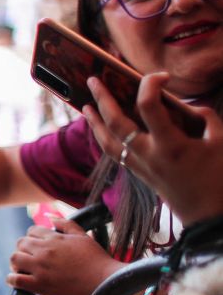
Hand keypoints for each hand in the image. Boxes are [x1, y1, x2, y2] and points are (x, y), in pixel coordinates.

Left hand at [7, 218, 119, 294]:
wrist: (107, 286)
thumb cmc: (98, 262)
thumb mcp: (84, 237)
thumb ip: (66, 224)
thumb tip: (49, 216)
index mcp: (55, 238)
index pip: (32, 231)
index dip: (33, 238)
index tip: (37, 247)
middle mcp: (45, 251)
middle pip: (20, 243)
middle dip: (23, 250)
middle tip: (30, 259)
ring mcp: (41, 268)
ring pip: (14, 259)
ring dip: (16, 263)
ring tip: (22, 269)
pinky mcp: (40, 286)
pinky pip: (15, 280)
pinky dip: (12, 280)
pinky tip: (18, 281)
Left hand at [84, 73, 221, 224]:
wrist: (210, 218)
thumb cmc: (220, 179)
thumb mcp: (221, 143)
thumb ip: (204, 118)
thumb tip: (185, 105)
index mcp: (170, 145)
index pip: (149, 106)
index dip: (151, 85)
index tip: (161, 76)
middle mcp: (148, 155)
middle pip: (116, 123)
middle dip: (102, 99)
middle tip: (92, 79)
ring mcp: (140, 167)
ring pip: (106, 141)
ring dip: (94, 121)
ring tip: (85, 105)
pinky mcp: (139, 174)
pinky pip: (114, 154)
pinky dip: (104, 138)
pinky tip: (101, 128)